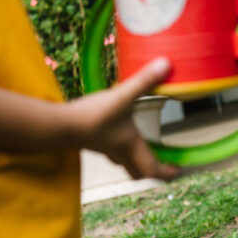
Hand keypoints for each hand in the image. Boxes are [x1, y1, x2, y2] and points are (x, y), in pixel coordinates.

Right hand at [65, 56, 177, 180]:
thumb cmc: (93, 116)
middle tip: (161, 165)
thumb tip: (166, 65)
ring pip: (123, 162)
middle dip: (151, 171)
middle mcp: (119, 152)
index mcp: (132, 145)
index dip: (167, 172)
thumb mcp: (123, 96)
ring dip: (134, 160)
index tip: (177, 169)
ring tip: (142, 148)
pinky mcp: (92, 142)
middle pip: (138, 172)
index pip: (153, 170)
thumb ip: (145, 81)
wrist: (60, 125)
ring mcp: (104, 149)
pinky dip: (118, 148)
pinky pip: (110, 151)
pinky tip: (117, 132)